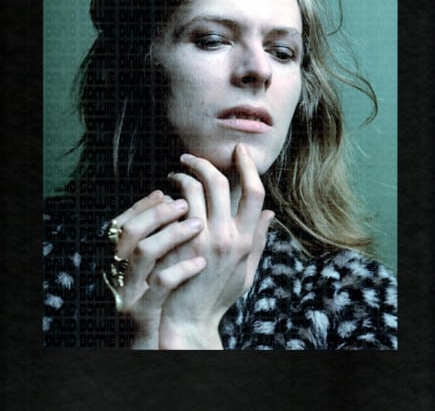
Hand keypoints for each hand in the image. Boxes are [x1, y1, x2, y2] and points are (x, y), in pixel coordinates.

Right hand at [108, 190, 206, 348]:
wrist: (156, 350)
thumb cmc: (160, 306)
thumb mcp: (154, 271)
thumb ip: (162, 239)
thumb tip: (181, 202)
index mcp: (119, 263)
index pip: (121, 223)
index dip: (142, 205)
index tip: (165, 192)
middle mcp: (119, 275)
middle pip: (129, 231)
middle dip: (157, 212)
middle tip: (184, 203)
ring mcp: (129, 294)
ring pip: (143, 252)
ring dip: (171, 233)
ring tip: (198, 224)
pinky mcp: (142, 314)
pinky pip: (160, 285)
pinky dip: (181, 269)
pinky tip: (200, 262)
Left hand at [156, 143, 273, 348]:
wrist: (189, 319)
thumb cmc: (217, 294)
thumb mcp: (246, 269)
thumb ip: (258, 238)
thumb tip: (271, 211)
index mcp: (246, 240)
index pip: (255, 192)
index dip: (248, 166)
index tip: (239, 150)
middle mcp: (227, 236)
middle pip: (219, 182)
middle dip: (203, 162)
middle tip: (188, 158)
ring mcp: (202, 239)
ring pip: (193, 189)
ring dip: (181, 176)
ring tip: (174, 176)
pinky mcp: (178, 244)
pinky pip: (174, 207)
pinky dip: (169, 196)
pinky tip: (165, 198)